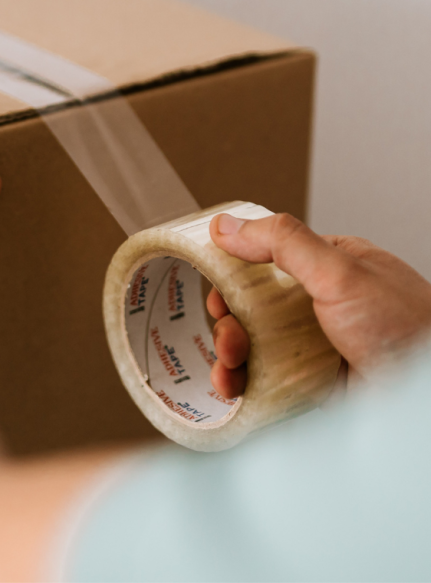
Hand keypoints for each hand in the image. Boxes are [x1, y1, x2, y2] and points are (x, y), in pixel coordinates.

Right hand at [205, 212, 430, 397]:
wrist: (429, 399)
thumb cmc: (409, 329)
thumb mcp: (340, 271)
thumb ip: (283, 242)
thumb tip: (227, 226)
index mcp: (327, 267)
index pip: (264, 260)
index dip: (231, 274)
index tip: (214, 289)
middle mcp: (318, 305)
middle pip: (251, 306)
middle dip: (228, 321)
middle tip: (229, 335)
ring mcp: (313, 345)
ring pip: (253, 344)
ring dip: (229, 354)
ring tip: (230, 366)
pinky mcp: (311, 382)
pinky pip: (264, 379)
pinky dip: (242, 383)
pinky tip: (234, 386)